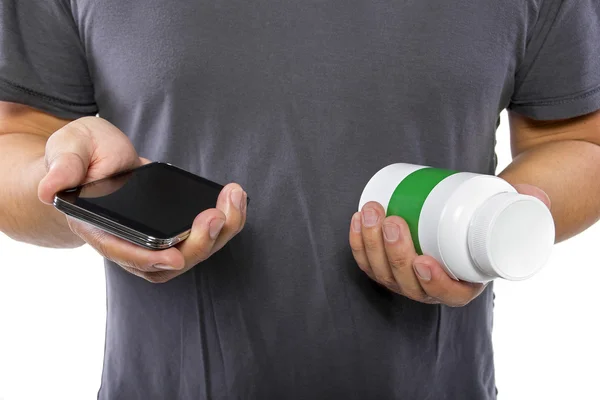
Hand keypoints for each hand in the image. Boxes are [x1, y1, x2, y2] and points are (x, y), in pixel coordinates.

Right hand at [38, 117, 246, 282]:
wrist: (97, 159)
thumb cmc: (81, 156)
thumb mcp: (69, 148)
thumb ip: (63, 166)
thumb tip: (51, 188)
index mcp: (100, 227)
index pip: (124, 253)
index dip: (150, 259)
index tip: (175, 256)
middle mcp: (129, 240)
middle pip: (168, 262)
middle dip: (198, 243)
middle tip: (215, 213)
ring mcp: (154, 237)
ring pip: (191, 253)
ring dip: (220, 233)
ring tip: (233, 199)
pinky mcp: (173, 227)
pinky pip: (202, 236)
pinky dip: (224, 223)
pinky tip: (234, 199)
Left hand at [349, 184, 549, 305]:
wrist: (460, 220)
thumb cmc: (486, 221)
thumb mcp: (510, 213)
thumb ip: (525, 203)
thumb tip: (532, 194)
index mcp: (463, 286)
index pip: (448, 296)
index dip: (433, 284)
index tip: (425, 261)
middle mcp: (430, 288)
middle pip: (406, 282)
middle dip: (394, 252)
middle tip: (392, 219)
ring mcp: (404, 279)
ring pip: (381, 272)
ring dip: (370, 243)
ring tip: (372, 211)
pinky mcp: (385, 265)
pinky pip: (366, 262)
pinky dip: (358, 243)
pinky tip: (357, 219)